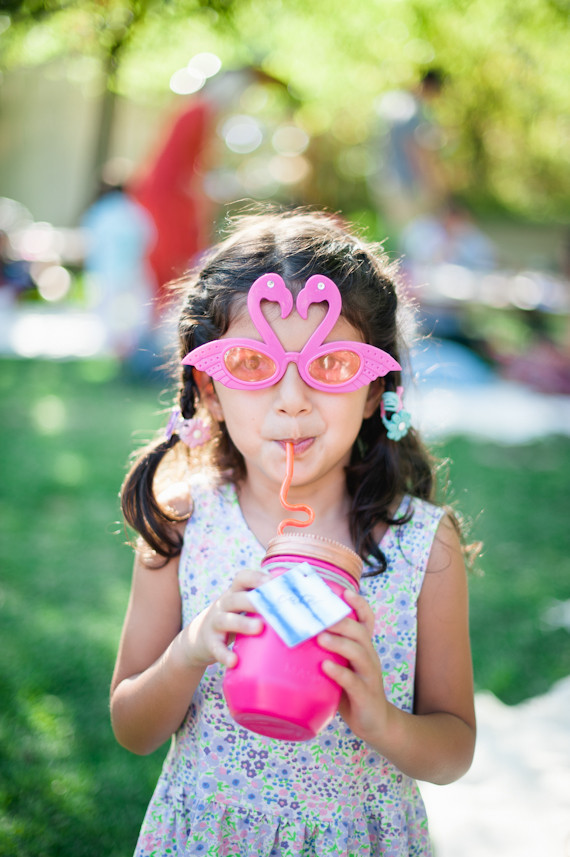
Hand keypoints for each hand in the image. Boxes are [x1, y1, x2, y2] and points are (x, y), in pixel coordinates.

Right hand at [182, 569, 268, 669]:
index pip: (243, 578)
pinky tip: (234, 661)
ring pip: (226, 620)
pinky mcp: (210, 642)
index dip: (257, 577)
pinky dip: (224, 655)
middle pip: (236, 597)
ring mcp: (215, 622)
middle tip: (272, 605)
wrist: (201, 638)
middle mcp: (224, 604)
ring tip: (259, 629)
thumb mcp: (245, 607)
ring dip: (242, 623)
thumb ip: (265, 602)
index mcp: (235, 593)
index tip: (275, 581)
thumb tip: (304, 601)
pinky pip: (216, 648)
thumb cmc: (235, 620)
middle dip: (253, 600)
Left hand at [318, 588, 388, 741]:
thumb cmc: (351, 691)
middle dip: (341, 620)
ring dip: (339, 643)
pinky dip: (340, 673)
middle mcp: (369, 657)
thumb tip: (293, 633)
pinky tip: (325, 668)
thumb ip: (326, 652)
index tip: (345, 591)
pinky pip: (354, 682)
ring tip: (320, 637)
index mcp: (364, 648)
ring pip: (359, 653)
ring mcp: (369, 676)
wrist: (376, 723)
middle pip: (360, 632)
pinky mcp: (366, 696)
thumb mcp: (342, 666)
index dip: (359, 605)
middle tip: (319, 614)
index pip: (367, 620)